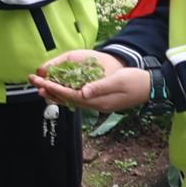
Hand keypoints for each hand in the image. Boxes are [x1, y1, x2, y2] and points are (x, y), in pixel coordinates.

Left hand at [30, 50, 147, 112]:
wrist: (153, 87)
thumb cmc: (136, 81)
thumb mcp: (118, 81)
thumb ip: (100, 87)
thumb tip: (83, 93)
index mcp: (99, 101)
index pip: (71, 96)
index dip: (55, 89)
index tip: (41, 83)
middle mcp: (96, 106)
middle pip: (68, 99)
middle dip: (50, 91)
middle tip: (33, 82)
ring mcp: (99, 105)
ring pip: (72, 101)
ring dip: (56, 94)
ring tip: (40, 87)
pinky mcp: (101, 102)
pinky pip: (79, 100)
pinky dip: (67, 94)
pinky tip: (60, 90)